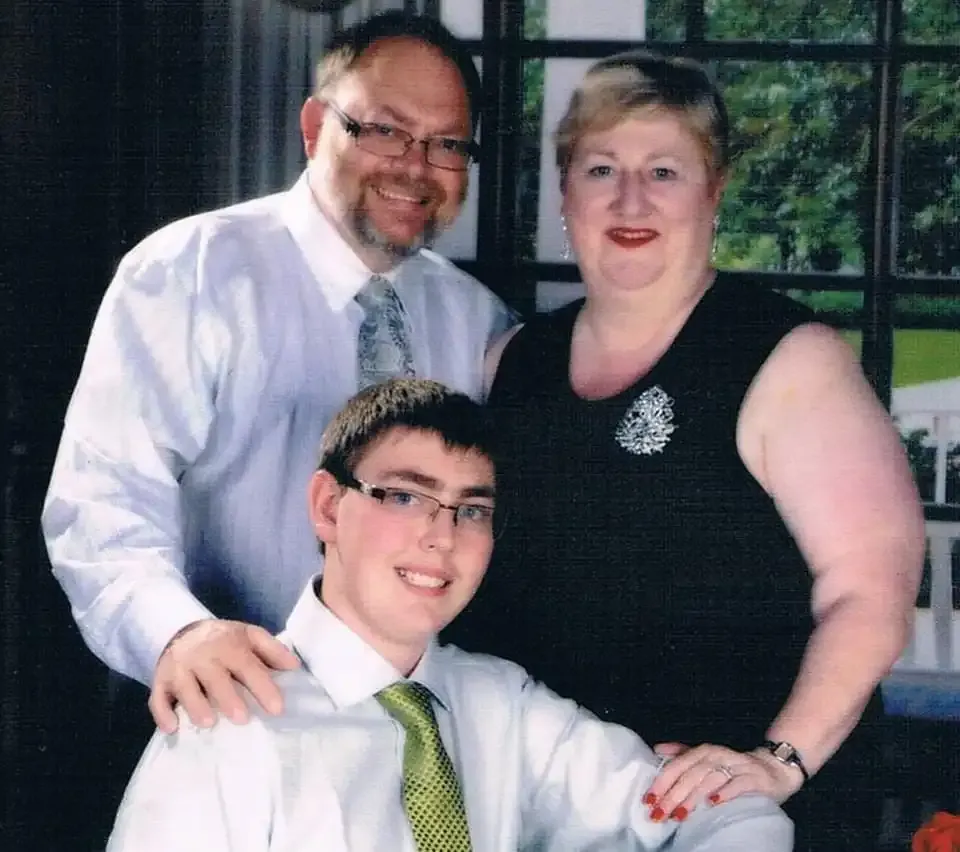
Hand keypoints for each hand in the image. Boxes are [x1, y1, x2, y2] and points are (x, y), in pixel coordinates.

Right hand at [149, 619, 300, 732]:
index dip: (262, 687)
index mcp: (229, 645)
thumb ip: (272, 650)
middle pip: (214, 677)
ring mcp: (179, 668)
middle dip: (227, 698)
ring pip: (184, 688)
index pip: (248, 666)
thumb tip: (294, 667)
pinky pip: (157, 698)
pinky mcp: (160, 681)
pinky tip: (172, 728)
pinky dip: (162, 713)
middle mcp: (202, 656)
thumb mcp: (250, 636)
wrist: (185, 631)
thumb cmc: (225, 641)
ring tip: (209, 723)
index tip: (277, 708)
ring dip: (195, 705)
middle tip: (242, 719)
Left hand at [643, 742, 804, 822]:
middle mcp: (718, 755)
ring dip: (693, 798)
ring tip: (680, 814)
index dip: (662, 781)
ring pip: (710, 780)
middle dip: (673, 795)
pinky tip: (714, 803)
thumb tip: (656, 750)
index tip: (648, 799)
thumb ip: (682, 754)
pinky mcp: (754, 778)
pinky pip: (738, 784)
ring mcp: (736, 765)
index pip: (678, 765)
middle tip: (659, 813)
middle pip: (691, 774)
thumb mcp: (706, 757)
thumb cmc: (733, 767)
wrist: (772, 768)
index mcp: (703, 751)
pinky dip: (725, 792)